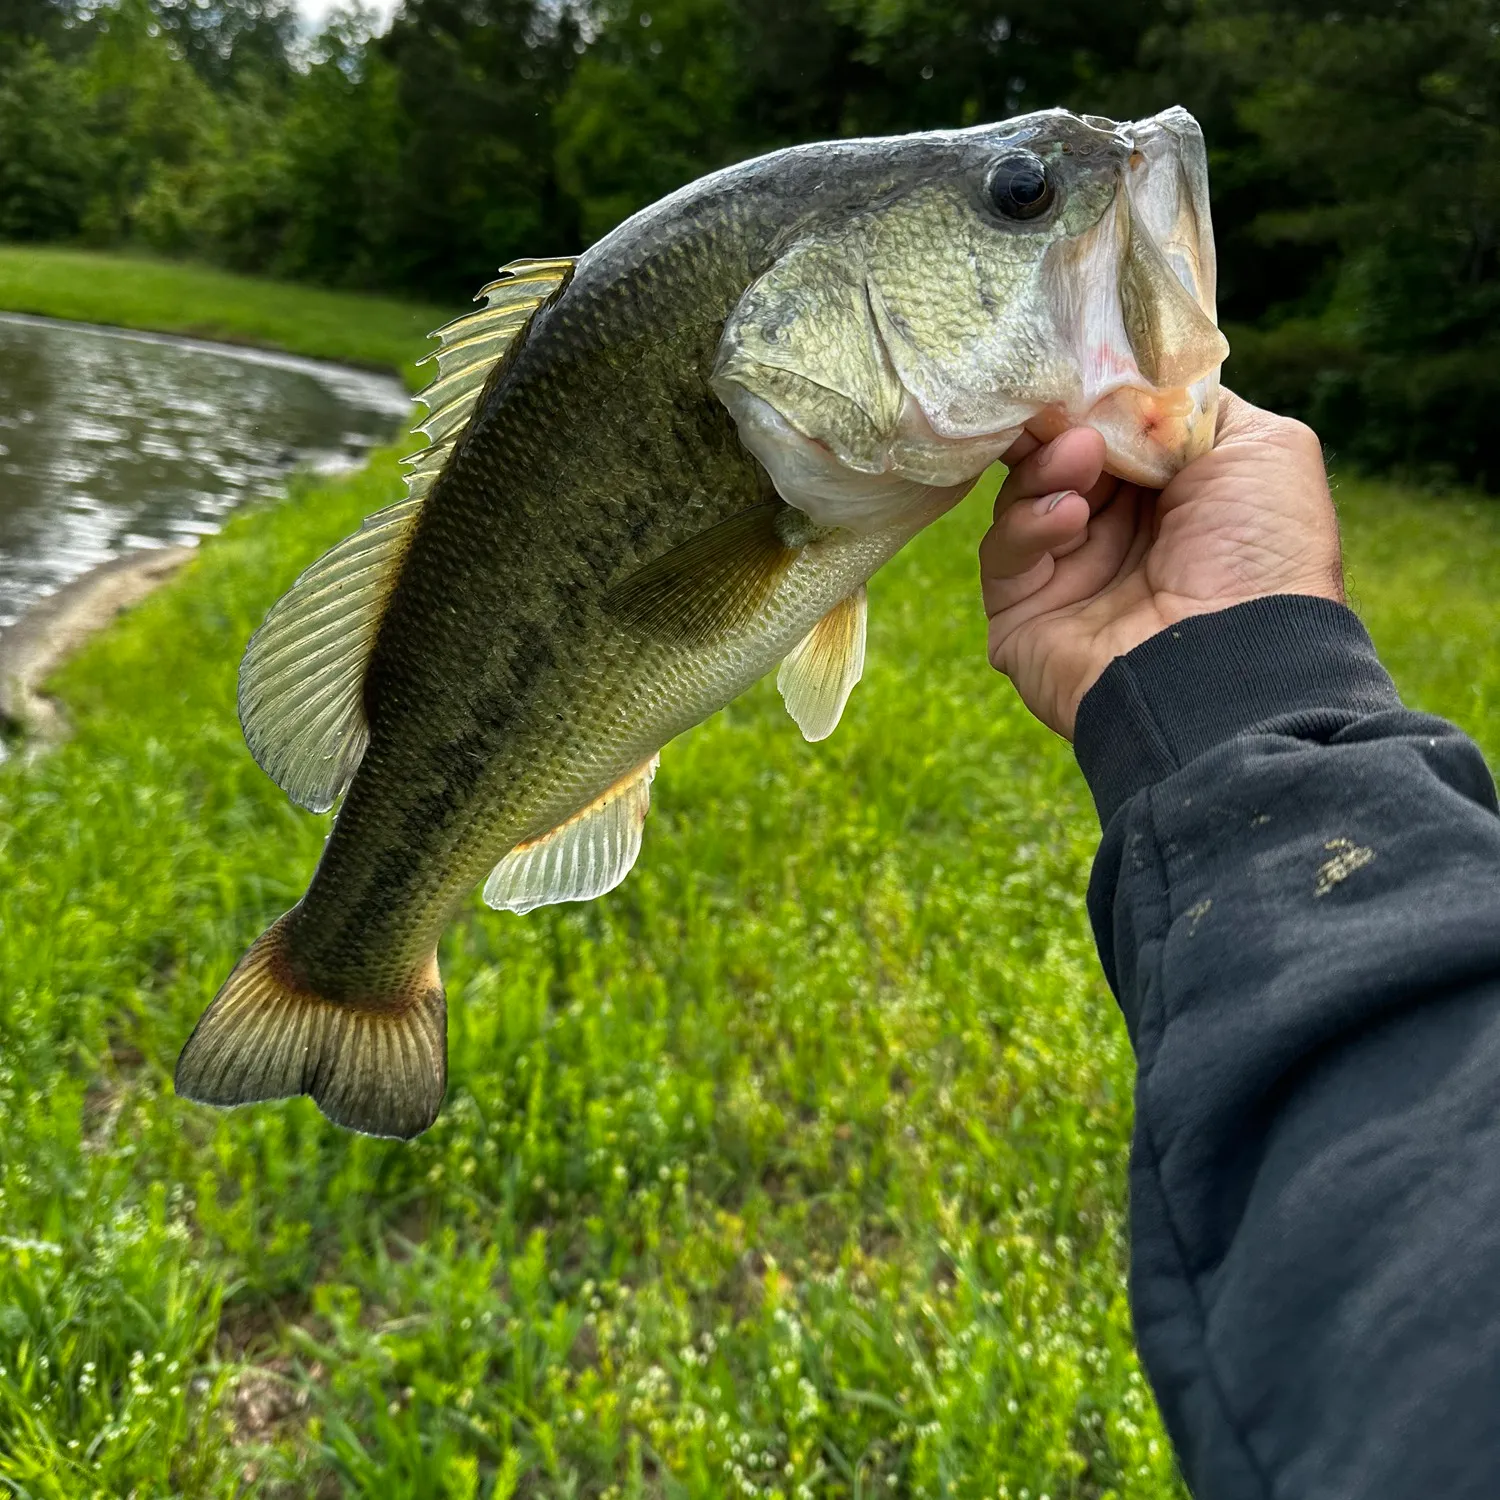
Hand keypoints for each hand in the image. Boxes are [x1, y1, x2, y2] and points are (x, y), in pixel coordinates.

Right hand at [978, 390, 1344, 738]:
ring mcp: (1068, 576)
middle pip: (1056, 456)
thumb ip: (1194, 407)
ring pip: (1022, 496)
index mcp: (1173, 494)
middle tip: (1051, 400)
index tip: (1073, 364)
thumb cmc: (1263, 553)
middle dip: (1055, 424)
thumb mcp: (1261, 447)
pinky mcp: (1022, 615)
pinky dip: (1029, 526)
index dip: (1092, 396)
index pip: (1111, 430)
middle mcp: (1119, 533)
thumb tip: (1129, 389)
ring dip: (1047, 468)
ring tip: (1080, 462)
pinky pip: (1004, 555)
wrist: (1235, 664)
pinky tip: (1069, 518)